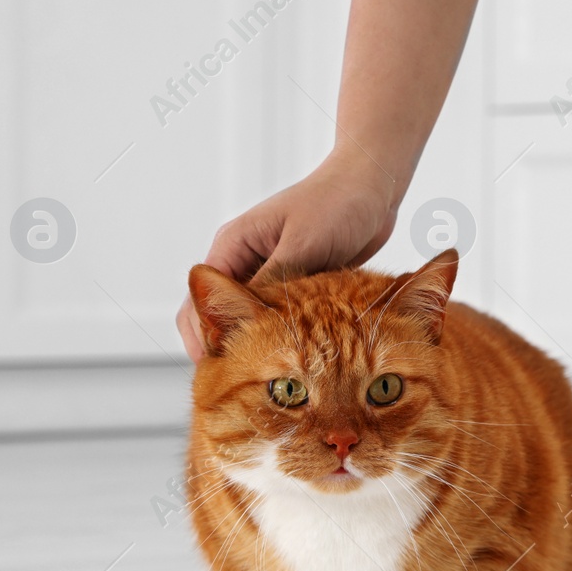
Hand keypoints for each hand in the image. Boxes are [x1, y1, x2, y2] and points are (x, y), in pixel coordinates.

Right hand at [178, 147, 398, 360]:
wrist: (373, 187)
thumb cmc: (338, 202)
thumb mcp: (303, 243)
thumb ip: (274, 280)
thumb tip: (246, 318)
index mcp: (234, 245)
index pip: (199, 297)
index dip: (201, 334)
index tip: (214, 366)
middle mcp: (245, 260)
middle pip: (214, 313)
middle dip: (219, 347)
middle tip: (231, 383)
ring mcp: (269, 273)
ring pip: (245, 319)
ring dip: (248, 345)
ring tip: (259, 379)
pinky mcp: (294, 283)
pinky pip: (275, 318)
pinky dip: (276, 338)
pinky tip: (288, 363)